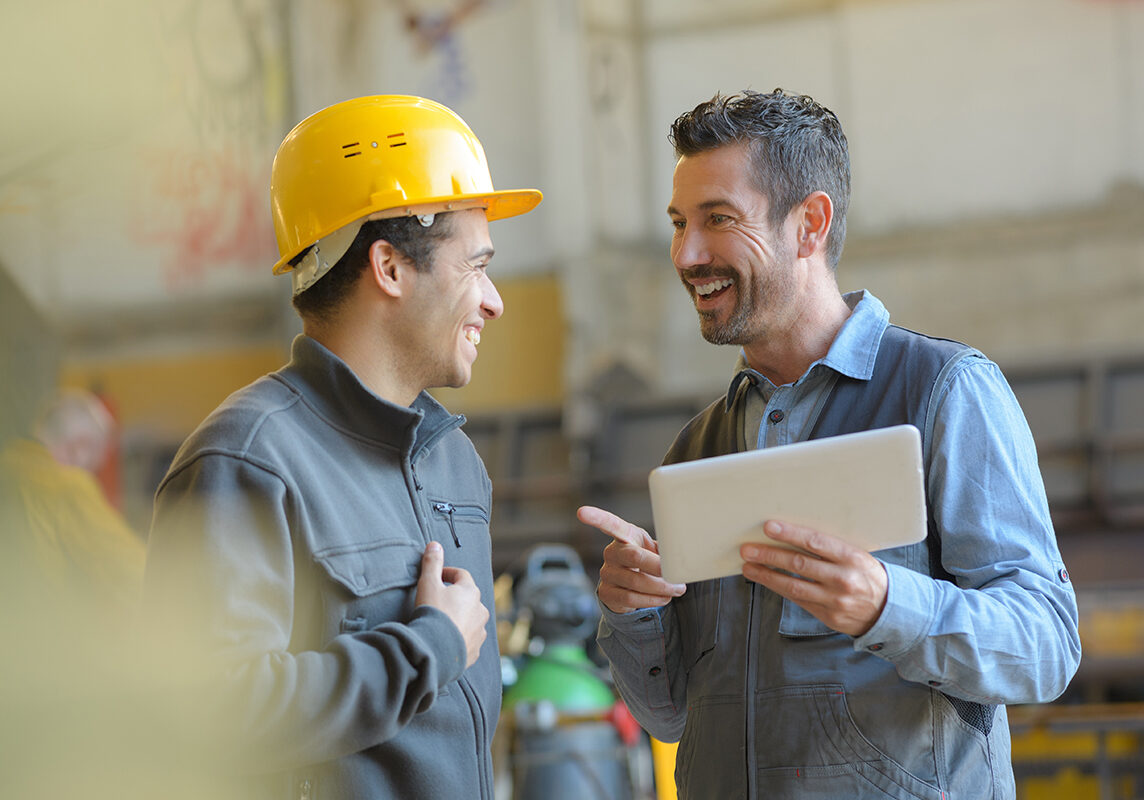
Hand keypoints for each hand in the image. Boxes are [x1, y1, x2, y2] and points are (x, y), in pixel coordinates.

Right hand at [415, 542, 488, 667]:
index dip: (447, 573)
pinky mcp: (475, 650)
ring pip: (471, 619)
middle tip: (438, 601)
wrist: (435, 651)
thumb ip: (432, 563)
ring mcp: (479, 631)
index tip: (436, 577)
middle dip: (455, 597)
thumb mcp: (428, 584)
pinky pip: (469, 639)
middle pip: (469, 598)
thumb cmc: (432, 613)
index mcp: (471, 592)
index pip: (461, 575)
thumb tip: (435, 545)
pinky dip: (460, 637)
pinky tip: (447, 640)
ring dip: (460, 618)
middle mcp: (480, 610)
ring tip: (443, 623)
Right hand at [577, 505, 685, 613]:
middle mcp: (611, 552)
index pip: (610, 524)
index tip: (581, 512)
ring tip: (677, 589)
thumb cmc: (649, 560)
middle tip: (678, 576)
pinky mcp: (606, 593)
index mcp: (624, 535)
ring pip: (636, 582)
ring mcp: (606, 573)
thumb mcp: (656, 548)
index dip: (596, 517)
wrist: (635, 586)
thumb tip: (683, 558)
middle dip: (659, 568)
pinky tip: (664, 597)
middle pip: (634, 557)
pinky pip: (631, 599)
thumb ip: (667, 549)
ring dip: (662, 588)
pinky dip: (653, 600)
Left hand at [740, 521, 887, 636]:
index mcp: (852, 558)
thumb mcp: (857, 555)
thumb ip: (831, 548)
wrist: (889, 610)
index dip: (790, 534)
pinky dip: (779, 588)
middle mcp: (843, 579)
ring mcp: (835, 600)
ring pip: (793, 586)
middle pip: (799, 565)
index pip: (816, 542)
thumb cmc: (867, 575)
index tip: (769, 527)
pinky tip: (765, 580)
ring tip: (748, 567)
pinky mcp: (828, 616)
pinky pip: (798, 600)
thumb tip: (793, 534)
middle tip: (748, 549)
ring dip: (767, 575)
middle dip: (769, 556)